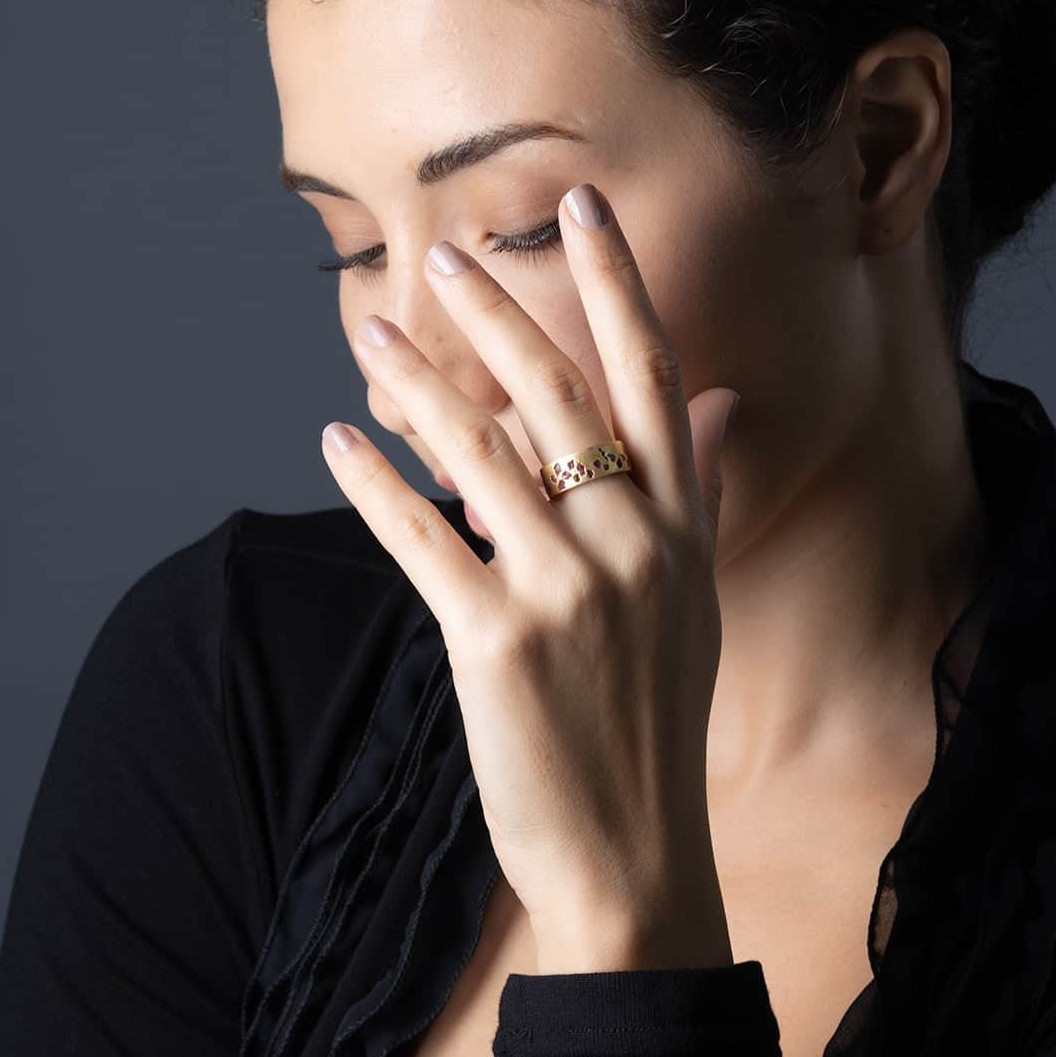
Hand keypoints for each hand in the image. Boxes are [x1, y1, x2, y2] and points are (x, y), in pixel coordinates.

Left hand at [320, 182, 740, 970]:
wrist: (636, 846)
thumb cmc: (658, 719)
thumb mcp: (697, 600)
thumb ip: (704, 493)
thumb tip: (720, 404)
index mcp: (681, 528)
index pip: (652, 376)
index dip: (614, 285)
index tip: (580, 210)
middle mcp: (631, 543)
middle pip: (554, 393)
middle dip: (495, 310)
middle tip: (440, 253)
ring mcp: (566, 590)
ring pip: (476, 451)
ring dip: (414, 383)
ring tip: (365, 331)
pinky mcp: (496, 641)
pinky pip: (421, 538)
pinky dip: (371, 483)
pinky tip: (335, 438)